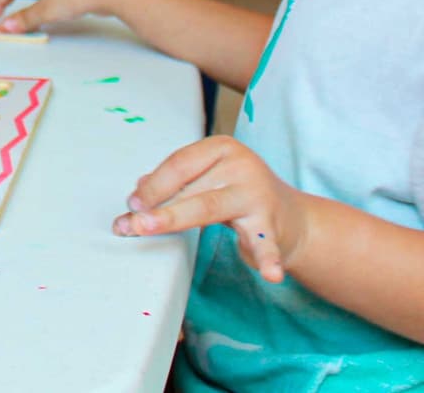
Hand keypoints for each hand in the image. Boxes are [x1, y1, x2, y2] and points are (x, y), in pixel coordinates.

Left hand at [114, 135, 308, 283]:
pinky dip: (267, 259)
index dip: (153, 184)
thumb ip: (176, 183)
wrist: (292, 219)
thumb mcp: (208, 179)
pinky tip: (269, 274)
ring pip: (209, 207)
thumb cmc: (241, 195)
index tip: (132, 203)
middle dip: (156, 206)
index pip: (179, 163)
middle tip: (131, 222)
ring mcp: (258, 196)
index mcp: (222, 148)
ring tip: (151, 229)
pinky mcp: (271, 226)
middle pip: (191, 187)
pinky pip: (265, 244)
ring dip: (175, 219)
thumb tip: (138, 192)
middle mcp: (241, 166)